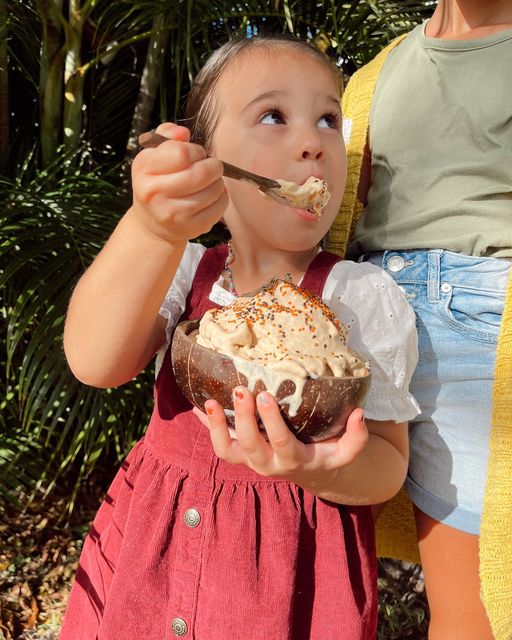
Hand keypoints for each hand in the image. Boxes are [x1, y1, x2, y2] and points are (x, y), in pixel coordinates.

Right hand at [130, 122, 227, 242]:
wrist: (152, 221)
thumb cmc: (157, 180)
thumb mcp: (154, 155)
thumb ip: (168, 135)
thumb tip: (183, 133)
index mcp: (145, 168)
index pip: (182, 153)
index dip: (196, 151)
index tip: (196, 154)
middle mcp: (155, 192)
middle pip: (201, 173)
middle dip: (214, 166)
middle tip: (212, 166)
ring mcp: (173, 213)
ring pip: (213, 190)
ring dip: (218, 182)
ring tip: (211, 181)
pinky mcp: (190, 227)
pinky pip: (219, 208)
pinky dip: (222, 198)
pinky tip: (213, 196)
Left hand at [192, 386, 368, 493]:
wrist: (307, 472)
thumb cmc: (325, 454)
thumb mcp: (344, 452)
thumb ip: (356, 438)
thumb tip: (360, 414)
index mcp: (292, 461)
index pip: (282, 443)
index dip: (272, 423)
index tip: (266, 396)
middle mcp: (266, 463)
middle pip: (250, 445)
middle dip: (243, 418)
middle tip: (240, 390)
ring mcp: (249, 459)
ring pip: (226, 450)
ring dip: (215, 427)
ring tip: (209, 402)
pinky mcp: (238, 452)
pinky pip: (218, 441)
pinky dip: (205, 424)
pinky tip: (195, 404)